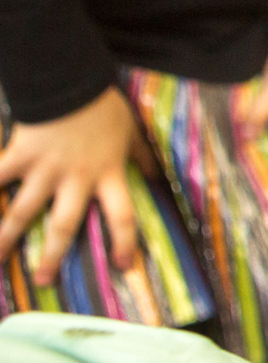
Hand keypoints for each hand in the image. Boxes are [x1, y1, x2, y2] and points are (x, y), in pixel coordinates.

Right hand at [0, 85, 143, 287]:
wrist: (71, 81)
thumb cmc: (103, 107)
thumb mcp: (132, 132)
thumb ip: (141, 157)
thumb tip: (156, 177)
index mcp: (107, 174)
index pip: (122, 216)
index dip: (124, 243)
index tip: (124, 267)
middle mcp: (76, 179)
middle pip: (65, 225)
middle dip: (54, 255)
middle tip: (45, 280)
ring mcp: (44, 170)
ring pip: (23, 212)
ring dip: (6, 238)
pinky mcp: (18, 156)